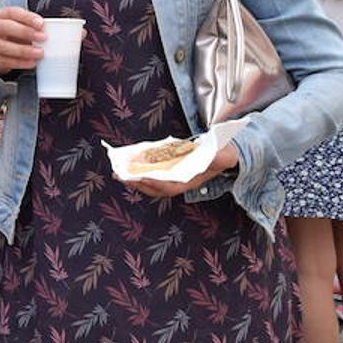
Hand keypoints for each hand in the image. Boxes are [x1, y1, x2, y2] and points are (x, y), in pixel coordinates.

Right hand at [0, 6, 47, 75]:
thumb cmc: (15, 35)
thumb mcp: (23, 26)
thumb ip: (35, 26)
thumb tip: (55, 29)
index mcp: (2, 15)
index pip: (12, 12)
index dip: (27, 17)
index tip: (41, 24)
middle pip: (5, 27)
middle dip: (25, 32)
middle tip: (43, 38)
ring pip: (3, 46)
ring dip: (23, 50)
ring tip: (40, 53)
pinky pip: (3, 60)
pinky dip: (18, 62)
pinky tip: (31, 63)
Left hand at [125, 141, 240, 197]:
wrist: (222, 155)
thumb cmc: (221, 155)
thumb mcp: (223, 155)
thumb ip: (222, 157)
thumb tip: (222, 156)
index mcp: (190, 181)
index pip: (170, 187)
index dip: (155, 184)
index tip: (142, 178)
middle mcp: (180, 182)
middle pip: (155, 187)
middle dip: (137, 182)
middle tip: (120, 175)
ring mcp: (173, 178)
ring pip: (150, 183)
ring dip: (134, 178)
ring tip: (118, 172)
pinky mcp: (168, 171)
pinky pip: (151, 174)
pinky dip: (139, 171)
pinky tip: (128, 165)